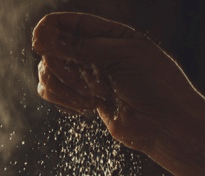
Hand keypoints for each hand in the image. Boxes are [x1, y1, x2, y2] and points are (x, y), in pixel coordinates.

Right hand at [31, 12, 204, 154]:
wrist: (165, 123)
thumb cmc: (156, 85)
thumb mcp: (126, 56)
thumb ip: (87, 47)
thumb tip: (48, 42)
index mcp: (108, 34)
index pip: (65, 23)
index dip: (47, 31)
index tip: (39, 44)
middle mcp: (93, 51)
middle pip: (51, 48)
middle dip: (60, 65)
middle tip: (81, 79)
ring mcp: (85, 75)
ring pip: (47, 72)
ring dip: (63, 87)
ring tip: (91, 99)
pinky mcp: (80, 97)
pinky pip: (51, 92)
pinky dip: (60, 99)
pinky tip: (85, 108)